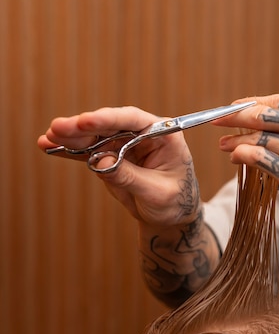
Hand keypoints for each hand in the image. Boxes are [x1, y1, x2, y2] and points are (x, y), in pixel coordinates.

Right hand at [37, 107, 201, 226]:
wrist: (172, 215)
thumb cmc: (175, 201)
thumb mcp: (156, 193)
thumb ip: (130, 177)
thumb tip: (100, 161)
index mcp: (163, 134)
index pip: (134, 120)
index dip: (108, 119)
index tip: (85, 121)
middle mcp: (142, 133)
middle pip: (109, 125)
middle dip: (82, 127)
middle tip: (57, 129)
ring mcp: (124, 143)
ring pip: (94, 135)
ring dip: (70, 137)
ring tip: (48, 139)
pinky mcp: (110, 154)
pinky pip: (88, 150)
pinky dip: (69, 150)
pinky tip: (48, 146)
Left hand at [215, 72, 278, 230]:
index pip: (277, 99)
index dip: (252, 103)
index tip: (236, 105)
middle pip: (261, 116)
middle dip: (233, 117)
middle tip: (215, 120)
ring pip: (257, 140)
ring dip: (235, 141)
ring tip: (224, 145)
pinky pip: (260, 162)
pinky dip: (243, 157)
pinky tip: (236, 158)